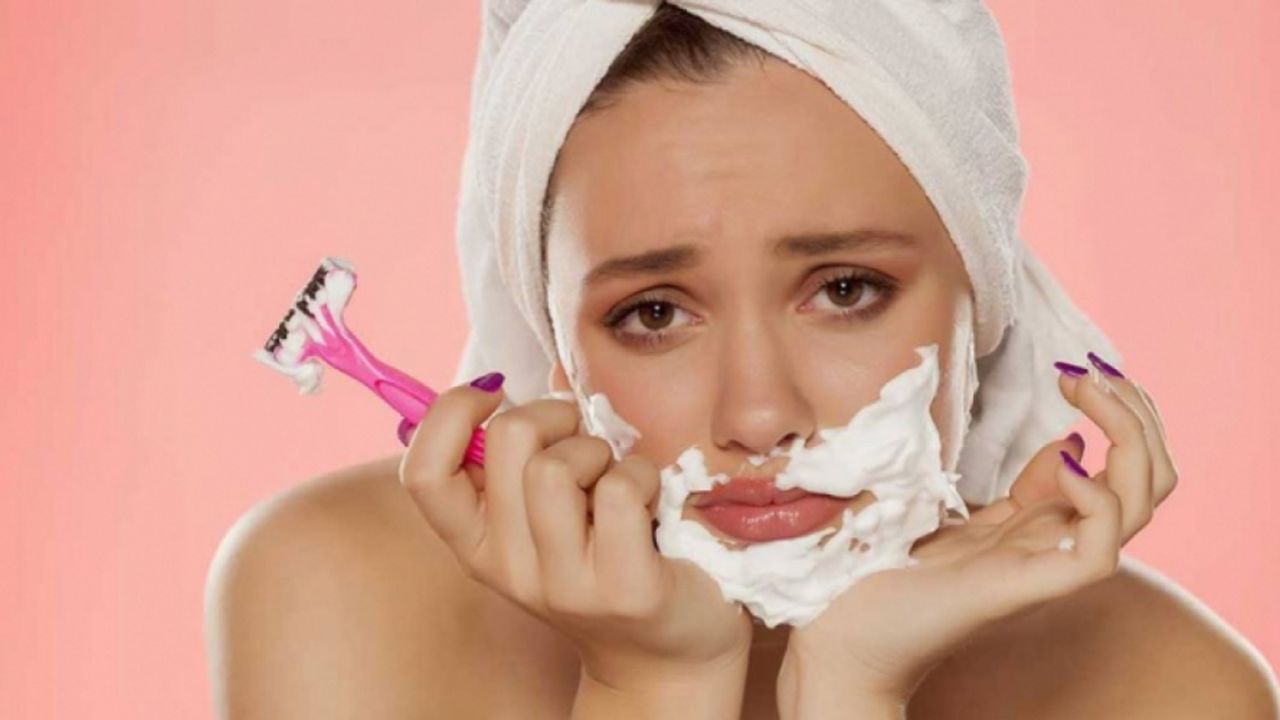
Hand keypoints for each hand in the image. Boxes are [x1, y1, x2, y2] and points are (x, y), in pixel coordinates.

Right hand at [398, 376, 752, 709]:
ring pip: (558, 466)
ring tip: (615, 479)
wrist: (667, 646)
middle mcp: (508, 568)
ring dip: (599, 451)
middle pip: (506, 440)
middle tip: (582, 441)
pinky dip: (642, 477)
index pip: (423, 472)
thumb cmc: (606, 553)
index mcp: (476, 543)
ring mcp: (563, 585)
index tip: (494, 395)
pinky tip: (649, 503)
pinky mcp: (624, 589)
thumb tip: (526, 379)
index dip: (451, 412)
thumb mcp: (545, 511)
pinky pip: (619, 490)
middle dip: (553, 415)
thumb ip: (524, 454)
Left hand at [778, 355, 1178, 712]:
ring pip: (1141, 506)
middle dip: (1136, 413)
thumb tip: (1068, 441)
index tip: (1076, 370)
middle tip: (1089, 372)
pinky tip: (1061, 462)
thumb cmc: (885, 565)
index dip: (1119, 410)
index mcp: (1046, 521)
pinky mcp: (1025, 588)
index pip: (1128, 467)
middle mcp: (1058, 541)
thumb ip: (1017, 483)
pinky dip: (1097, 500)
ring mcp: (1045, 565)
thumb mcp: (958, 506)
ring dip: (1130, 437)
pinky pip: (1099, 552)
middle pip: (1151, 479)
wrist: (841, 631)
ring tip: (1083, 395)